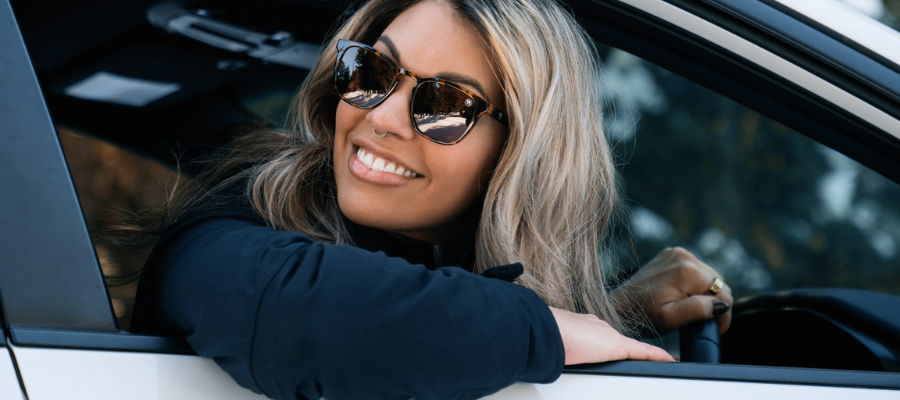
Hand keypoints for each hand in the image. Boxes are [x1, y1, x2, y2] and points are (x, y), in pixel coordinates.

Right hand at [549, 307, 674, 364]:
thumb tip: (549, 358)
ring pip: (631, 346)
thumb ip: (558, 348)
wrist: (547, 331)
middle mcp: (597, 326)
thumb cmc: (544, 337)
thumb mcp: (553, 343)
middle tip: (637, 357)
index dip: (604, 339)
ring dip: (642, 355)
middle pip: (615, 340)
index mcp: (581, 325)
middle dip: (624, 349)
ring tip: (656, 361)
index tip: (606, 344)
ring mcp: (608, 335)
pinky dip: (657, 356)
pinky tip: (669, 361)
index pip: (598, 332)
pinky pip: (644, 352)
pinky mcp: (618, 346)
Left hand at [612, 247, 732, 333]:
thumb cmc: (644, 315)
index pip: (723, 293)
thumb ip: (697, 309)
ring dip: (705, 292)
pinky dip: (694, 283)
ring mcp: (678, 253)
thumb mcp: (671, 318)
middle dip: (715, 303)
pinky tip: (682, 295)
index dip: (724, 314)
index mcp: (688, 271)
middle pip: (718, 283)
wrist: (622, 304)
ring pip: (708, 276)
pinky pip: (695, 269)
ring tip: (691, 308)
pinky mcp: (672, 254)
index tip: (716, 329)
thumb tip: (719, 303)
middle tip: (703, 320)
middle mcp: (685, 256)